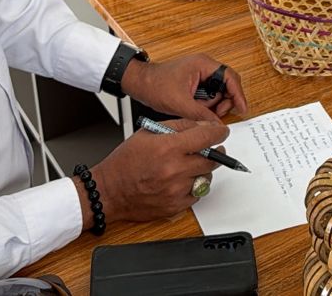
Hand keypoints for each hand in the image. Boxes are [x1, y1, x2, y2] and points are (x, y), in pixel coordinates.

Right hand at [89, 119, 225, 221]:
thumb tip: (202, 125)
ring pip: (206, 177)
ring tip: (186, 166)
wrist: (109, 191)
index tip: (222, 132)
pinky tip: (180, 181)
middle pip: (212, 159)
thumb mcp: (148, 133)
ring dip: (202, 170)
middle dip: (214, 152)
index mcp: (168, 148)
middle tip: (210, 149)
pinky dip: (194, 186)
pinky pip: (197, 194)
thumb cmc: (125, 162)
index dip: (219, 133)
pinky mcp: (176, 206)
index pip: (206, 137)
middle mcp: (174, 170)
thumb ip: (178, 126)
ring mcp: (176, 190)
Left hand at [121, 53, 248, 121]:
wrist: (140, 84)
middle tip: (215, 114)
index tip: (242, 108)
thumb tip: (216, 125)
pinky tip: (195, 109)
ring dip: (212, 105)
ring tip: (198, 110)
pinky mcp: (195, 83)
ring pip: (217, 93)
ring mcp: (200, 75)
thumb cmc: (155, 85)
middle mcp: (204, 67)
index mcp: (203, 65)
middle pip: (226, 86)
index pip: (230, 77)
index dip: (238, 94)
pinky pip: (208, 96)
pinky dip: (205, 105)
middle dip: (222, 102)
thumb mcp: (180, 103)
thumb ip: (201, 114)